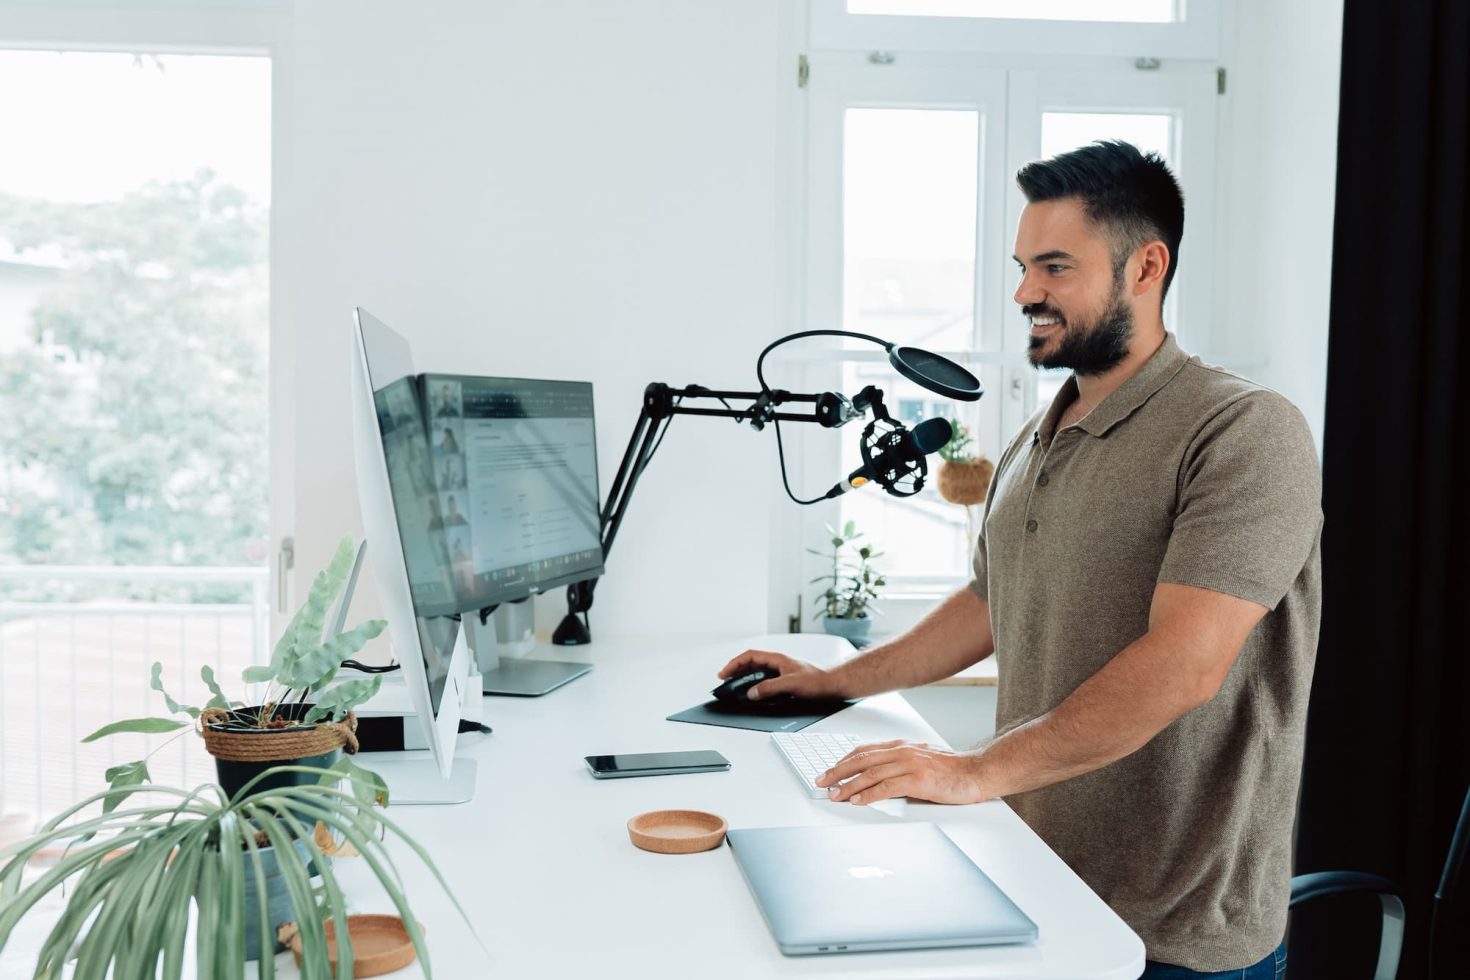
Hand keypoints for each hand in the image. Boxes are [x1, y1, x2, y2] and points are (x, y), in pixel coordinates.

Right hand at [716, 649, 843, 701]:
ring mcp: (782, 672)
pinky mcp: (787, 681)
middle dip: (736, 671)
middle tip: (725, 682)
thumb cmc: (818, 680)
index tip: (724, 674)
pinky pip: (766, 681)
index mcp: (777, 659)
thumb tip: (751, 693)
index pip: (749, 656)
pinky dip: (757, 686)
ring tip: (736, 689)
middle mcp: (778, 664)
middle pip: (751, 664)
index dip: (734, 664)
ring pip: (758, 673)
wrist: (835, 685)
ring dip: (746, 679)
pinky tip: (755, 695)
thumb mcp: (791, 684)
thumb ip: (769, 687)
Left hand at [815, 739, 989, 805]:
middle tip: (822, 782)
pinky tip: (858, 801)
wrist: (977, 772)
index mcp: (901, 746)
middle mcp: (903, 751)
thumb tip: (877, 780)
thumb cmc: (952, 770)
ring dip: (848, 785)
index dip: (844, 761)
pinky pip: (887, 786)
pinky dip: (869, 794)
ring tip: (834, 794)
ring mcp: (910, 764)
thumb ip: (900, 765)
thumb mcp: (920, 761)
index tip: (830, 771)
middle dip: (838, 771)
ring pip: (870, 773)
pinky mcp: (919, 779)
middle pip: (861, 759)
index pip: (864, 750)